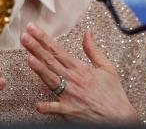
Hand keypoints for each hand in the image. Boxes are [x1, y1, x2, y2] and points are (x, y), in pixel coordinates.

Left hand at [21, 24, 138, 123]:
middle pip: (51, 61)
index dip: (43, 38)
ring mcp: (71, 95)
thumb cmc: (113, 94)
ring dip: (39, 69)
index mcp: (80, 68)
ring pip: (51, 80)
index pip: (57, 50)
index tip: (32, 28)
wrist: (121, 117)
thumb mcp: (106, 68)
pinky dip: (48, 107)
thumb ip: (93, 50)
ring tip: (28, 58)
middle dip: (36, 48)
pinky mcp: (71, 111)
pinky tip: (38, 105)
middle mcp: (73, 80)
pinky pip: (57, 109)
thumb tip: (87, 32)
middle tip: (24, 37)